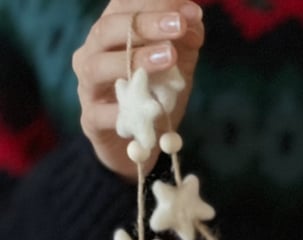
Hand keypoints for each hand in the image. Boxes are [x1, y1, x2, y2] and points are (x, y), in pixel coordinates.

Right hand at [73, 0, 203, 179]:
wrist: (140, 143)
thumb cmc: (155, 98)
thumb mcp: (177, 68)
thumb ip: (184, 43)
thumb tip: (195, 18)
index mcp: (110, 35)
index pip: (124, 7)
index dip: (155, 4)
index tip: (189, 11)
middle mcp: (92, 54)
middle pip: (110, 29)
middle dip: (147, 24)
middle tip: (180, 25)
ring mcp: (88, 87)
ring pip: (99, 65)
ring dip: (136, 58)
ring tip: (170, 57)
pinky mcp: (91, 120)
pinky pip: (103, 113)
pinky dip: (125, 109)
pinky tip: (149, 107)